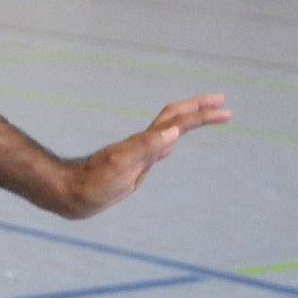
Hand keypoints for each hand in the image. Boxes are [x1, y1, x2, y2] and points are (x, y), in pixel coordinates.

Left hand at [57, 93, 229, 217]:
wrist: (71, 194)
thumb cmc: (93, 183)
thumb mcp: (121, 167)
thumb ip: (146, 149)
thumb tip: (173, 133)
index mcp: (145, 142)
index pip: (178, 120)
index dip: (202, 114)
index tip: (226, 110)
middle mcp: (143, 144)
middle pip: (174, 117)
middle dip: (199, 109)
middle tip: (223, 104)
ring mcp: (137, 153)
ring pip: (167, 130)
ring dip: (187, 121)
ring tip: (206, 116)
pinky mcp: (131, 165)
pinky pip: (156, 148)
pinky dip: (169, 141)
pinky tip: (170, 145)